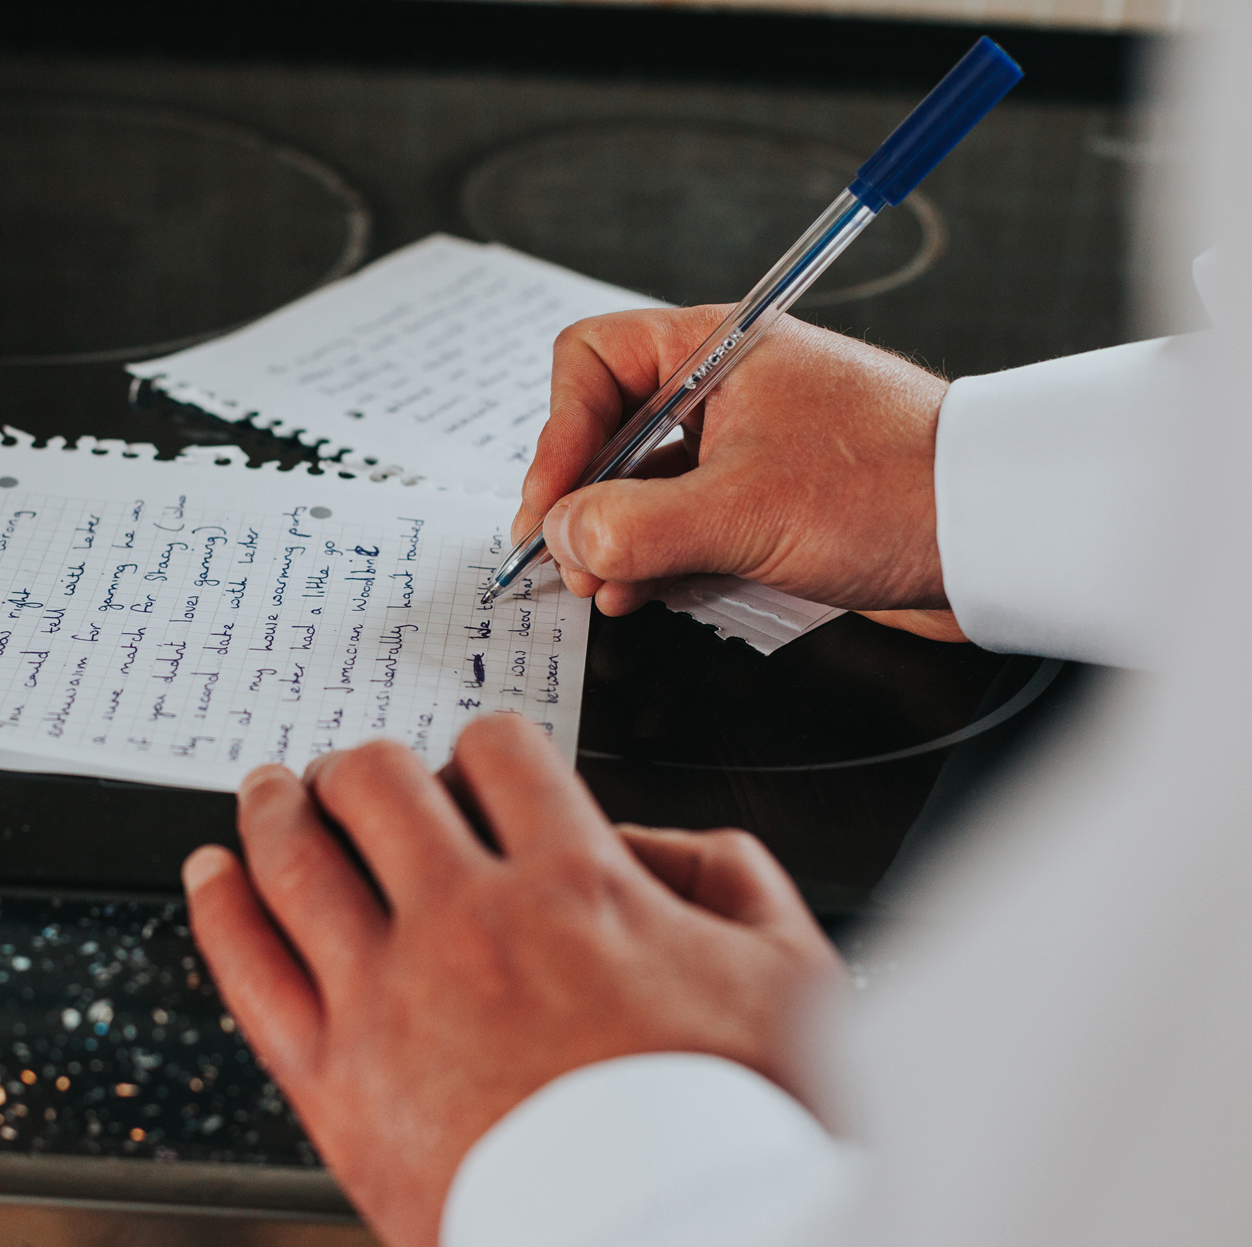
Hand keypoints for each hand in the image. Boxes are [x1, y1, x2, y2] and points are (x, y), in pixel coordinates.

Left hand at [182, 716, 845, 1246]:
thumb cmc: (734, 1144)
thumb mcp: (792, 978)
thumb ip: (728, 877)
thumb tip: (648, 842)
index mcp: (577, 885)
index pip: (499, 752)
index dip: (484, 746)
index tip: (475, 769)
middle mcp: (470, 922)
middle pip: (377, 782)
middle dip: (368, 766)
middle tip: (358, 775)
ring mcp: (389, 999)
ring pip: (297, 855)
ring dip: (279, 807)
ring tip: (269, 794)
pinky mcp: (333, 1083)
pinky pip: (247, 964)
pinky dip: (220, 904)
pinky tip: (210, 876)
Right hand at [517, 305, 964, 641]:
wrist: (998, 532)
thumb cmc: (894, 490)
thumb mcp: (743, 511)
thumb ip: (635, 525)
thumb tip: (562, 536)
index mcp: (714, 351)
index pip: (590, 364)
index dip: (557, 436)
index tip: (549, 510)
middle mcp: (721, 390)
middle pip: (606, 432)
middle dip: (581, 503)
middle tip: (571, 564)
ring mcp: (742, 447)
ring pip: (640, 488)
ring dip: (615, 543)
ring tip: (610, 591)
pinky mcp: (764, 501)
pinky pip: (682, 525)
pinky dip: (658, 560)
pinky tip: (650, 594)